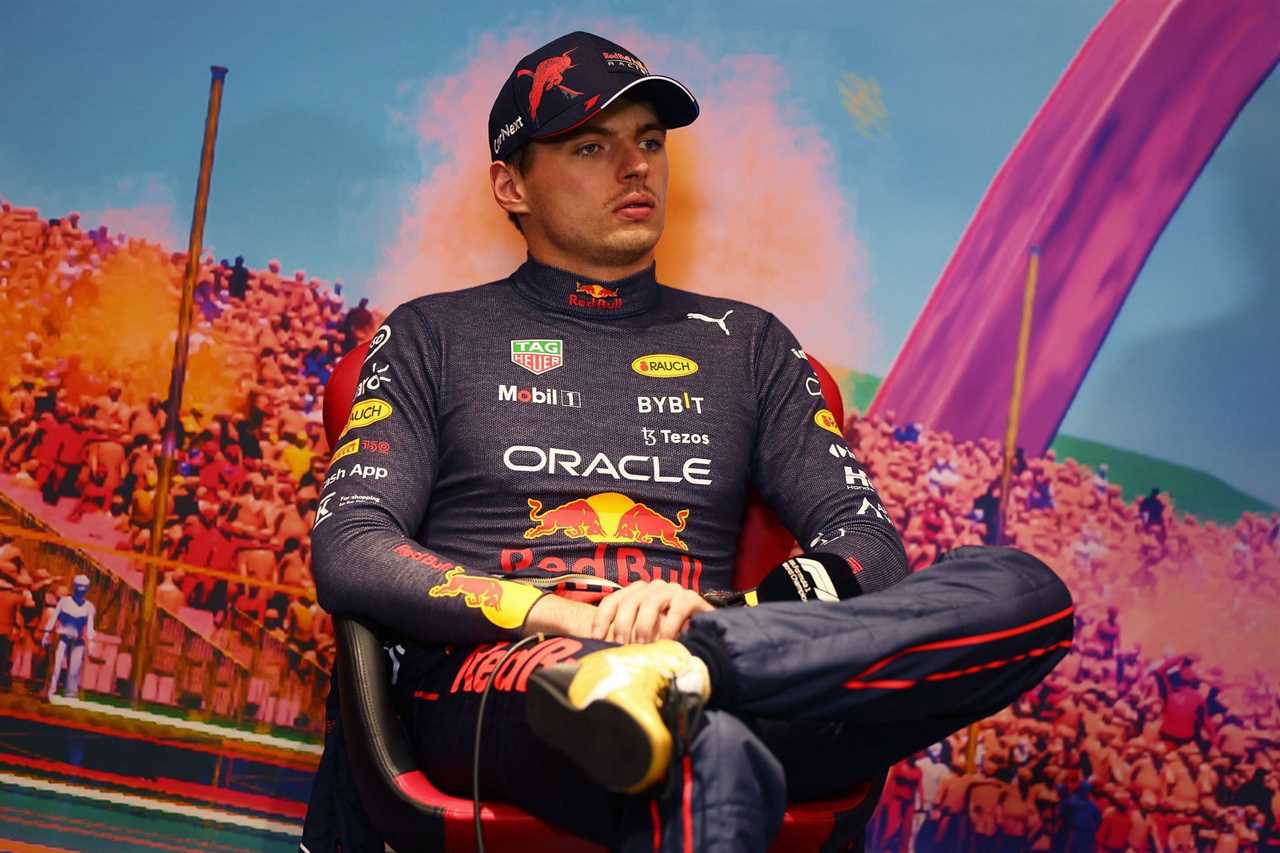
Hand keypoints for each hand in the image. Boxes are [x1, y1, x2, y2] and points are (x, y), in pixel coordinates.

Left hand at [591, 580, 712, 643]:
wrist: (705, 638)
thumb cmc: (666, 641)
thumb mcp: (641, 639)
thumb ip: (624, 639)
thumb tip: (599, 649)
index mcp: (637, 594)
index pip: (613, 601)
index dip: (601, 619)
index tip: (596, 640)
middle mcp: (653, 588)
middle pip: (629, 602)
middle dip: (623, 626)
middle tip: (623, 648)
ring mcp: (672, 590)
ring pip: (650, 602)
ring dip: (644, 627)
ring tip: (643, 646)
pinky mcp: (691, 598)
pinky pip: (677, 608)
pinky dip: (669, 626)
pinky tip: (666, 642)